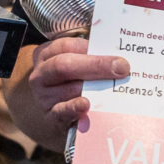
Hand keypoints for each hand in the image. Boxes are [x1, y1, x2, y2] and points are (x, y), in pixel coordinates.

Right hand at [13, 36, 128, 149]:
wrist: (55, 113)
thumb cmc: (69, 83)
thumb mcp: (72, 65)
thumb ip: (90, 58)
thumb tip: (118, 59)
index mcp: (46, 55)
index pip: (66, 46)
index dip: (91, 49)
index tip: (116, 54)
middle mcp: (41, 74)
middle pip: (64, 65)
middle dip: (95, 65)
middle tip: (122, 68)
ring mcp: (43, 96)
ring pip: (67, 89)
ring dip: (93, 88)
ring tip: (114, 88)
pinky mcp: (50, 116)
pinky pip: (61, 111)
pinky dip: (74, 108)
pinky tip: (86, 105)